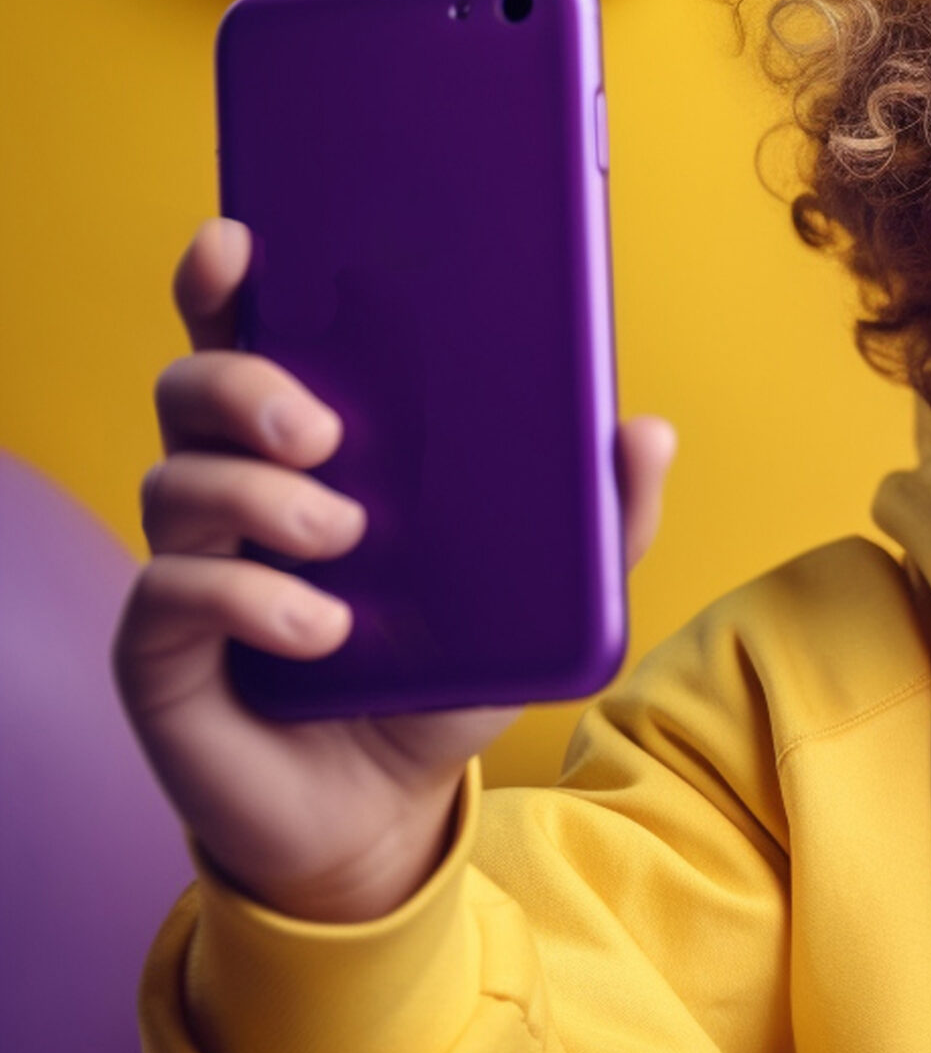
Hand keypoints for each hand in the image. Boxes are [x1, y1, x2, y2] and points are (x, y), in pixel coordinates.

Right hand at [112, 217, 678, 922]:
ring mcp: (188, 565)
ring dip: (264, 499)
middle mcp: (233, 490)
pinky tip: (317, 628)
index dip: (226, 281)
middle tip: (325, 432)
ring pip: (178, 481)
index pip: (246, 339)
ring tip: (345, 543)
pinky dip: (248, 598)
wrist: (387, 812)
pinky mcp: (160, 649)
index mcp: (309, 451)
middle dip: (247, 384)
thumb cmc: (444, 679)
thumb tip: (648, 428)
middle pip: (192, 387)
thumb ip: (600, 522)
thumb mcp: (542, 602)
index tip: (242, 239)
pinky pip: (171, 591)